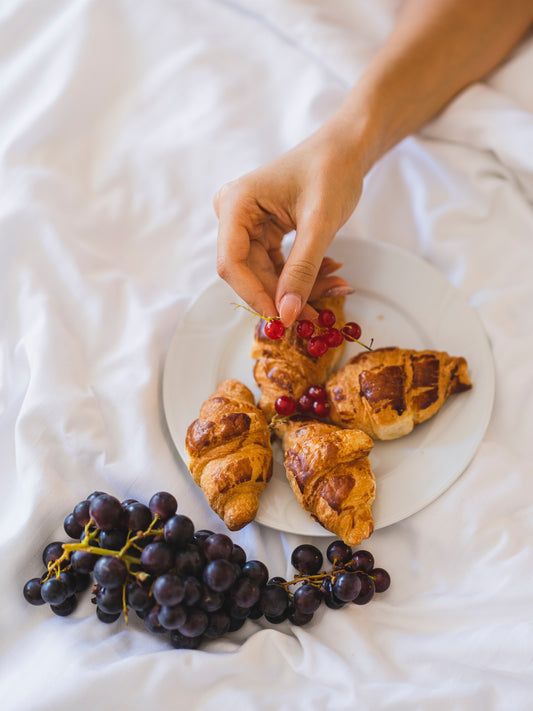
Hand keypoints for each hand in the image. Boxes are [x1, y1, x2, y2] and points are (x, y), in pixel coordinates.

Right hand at [214, 123, 365, 325]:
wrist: (346, 147)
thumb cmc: (332, 170)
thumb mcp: (320, 223)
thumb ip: (302, 270)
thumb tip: (287, 315)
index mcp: (236, 204)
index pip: (232, 264)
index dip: (255, 296)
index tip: (284, 319)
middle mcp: (234, 216)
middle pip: (250, 273)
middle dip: (285, 295)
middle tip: (317, 314)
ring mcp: (247, 225)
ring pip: (265, 275)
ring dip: (298, 288)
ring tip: (336, 287)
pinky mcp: (263, 232)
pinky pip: (277, 266)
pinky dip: (302, 276)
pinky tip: (329, 274)